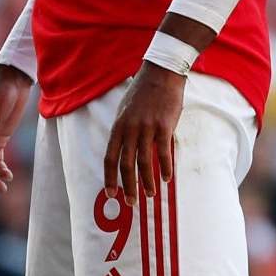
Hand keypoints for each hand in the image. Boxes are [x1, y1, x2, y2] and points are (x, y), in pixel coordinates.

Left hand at [103, 63, 185, 203]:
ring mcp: (146, 128)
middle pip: (125, 164)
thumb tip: (124, 150)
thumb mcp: (126, 110)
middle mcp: (129, 129)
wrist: (161, 73)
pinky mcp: (164, 126)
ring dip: (146, 182)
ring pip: (144, 162)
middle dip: (127, 186)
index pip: (109, 157)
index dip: (109, 178)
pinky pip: (163, 153)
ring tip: (150, 194)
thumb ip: (124, 130)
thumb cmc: (144, 92)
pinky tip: (167, 178)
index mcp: (118, 126)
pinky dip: (165, 168)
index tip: (111, 193)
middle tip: (131, 202)